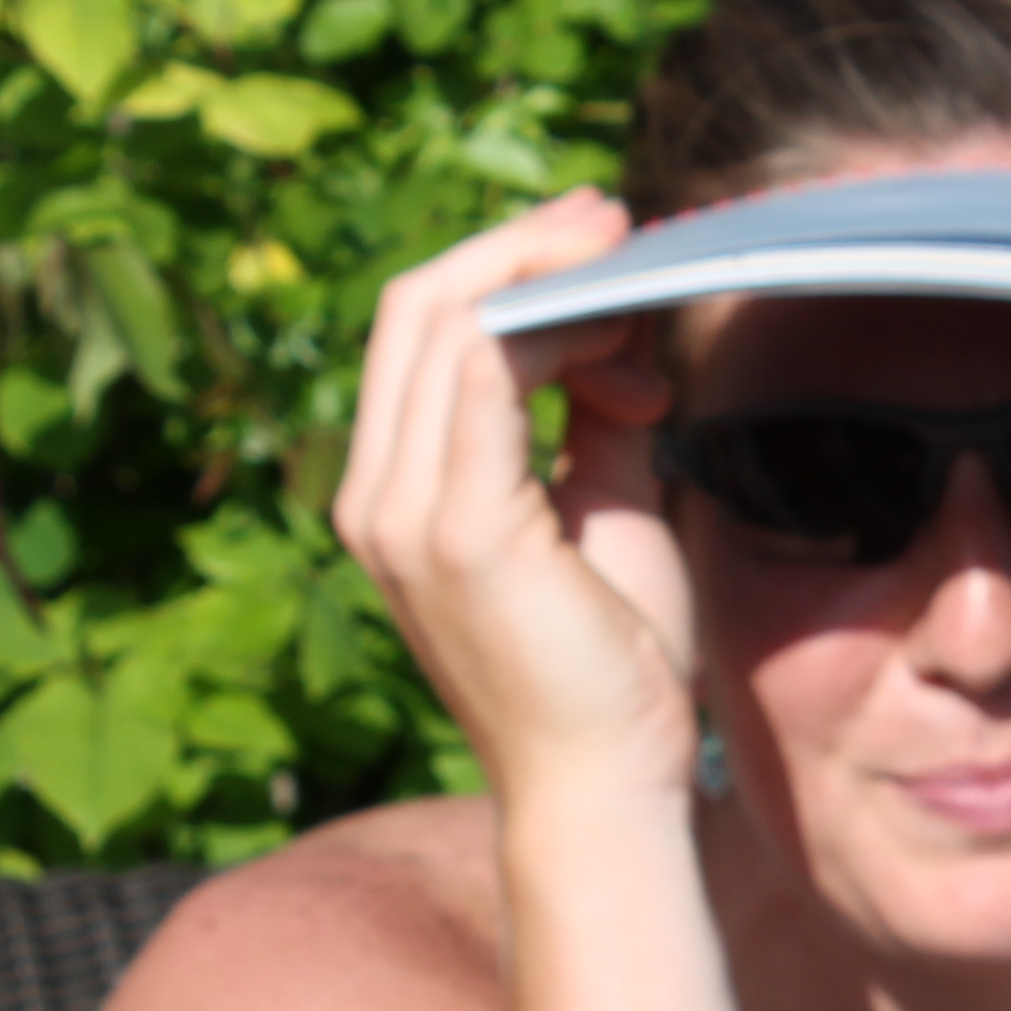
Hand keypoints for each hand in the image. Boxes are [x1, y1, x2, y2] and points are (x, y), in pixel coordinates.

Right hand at [334, 190, 700, 813]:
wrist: (606, 788)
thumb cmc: (612, 669)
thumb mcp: (605, 509)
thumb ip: (593, 419)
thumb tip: (615, 333)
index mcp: (396, 493)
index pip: (421, 333)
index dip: (507, 270)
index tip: (603, 251)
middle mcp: (377, 498)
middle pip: (419, 306)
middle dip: (523, 247)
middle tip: (617, 221)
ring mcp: (402, 514)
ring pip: (446, 322)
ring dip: (546, 278)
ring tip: (633, 272)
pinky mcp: (456, 531)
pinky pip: (485, 374)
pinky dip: (557, 332)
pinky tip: (625, 346)